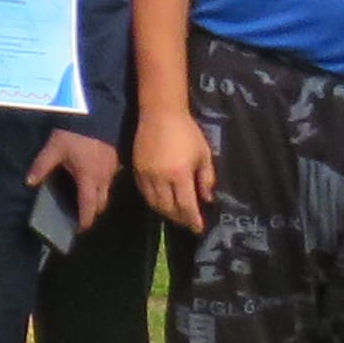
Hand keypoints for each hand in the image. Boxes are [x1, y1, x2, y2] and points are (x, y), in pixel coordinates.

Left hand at [30, 128, 117, 232]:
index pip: (89, 208)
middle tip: (81, 214)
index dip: (85, 221)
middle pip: (101, 204)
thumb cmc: (75, 133)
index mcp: (89, 179)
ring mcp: (112, 169)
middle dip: (92, 212)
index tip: (79, 229)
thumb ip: (41, 166)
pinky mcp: (116, 159)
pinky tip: (92, 178)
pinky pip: (111, 179)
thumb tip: (29, 182)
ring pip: (108, 191)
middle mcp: (104, 178)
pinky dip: (102, 184)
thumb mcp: (54, 148)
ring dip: (98, 198)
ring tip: (85, 197)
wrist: (97, 112)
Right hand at [133, 104, 215, 232]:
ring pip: (154, 203)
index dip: (192, 220)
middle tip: (187, 222)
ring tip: (175, 215)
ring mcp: (146, 174)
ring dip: (165, 212)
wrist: (160, 113)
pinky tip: (161, 201)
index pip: (186, 205)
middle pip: (168, 208)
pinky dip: (153, 201)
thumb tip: (207, 199)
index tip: (198, 228)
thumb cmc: (187, 131)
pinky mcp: (136, 169)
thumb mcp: (204, 154)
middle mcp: (161, 178)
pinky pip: (144, 193)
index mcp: (180, 174)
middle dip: (179, 218)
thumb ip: (207, 178)